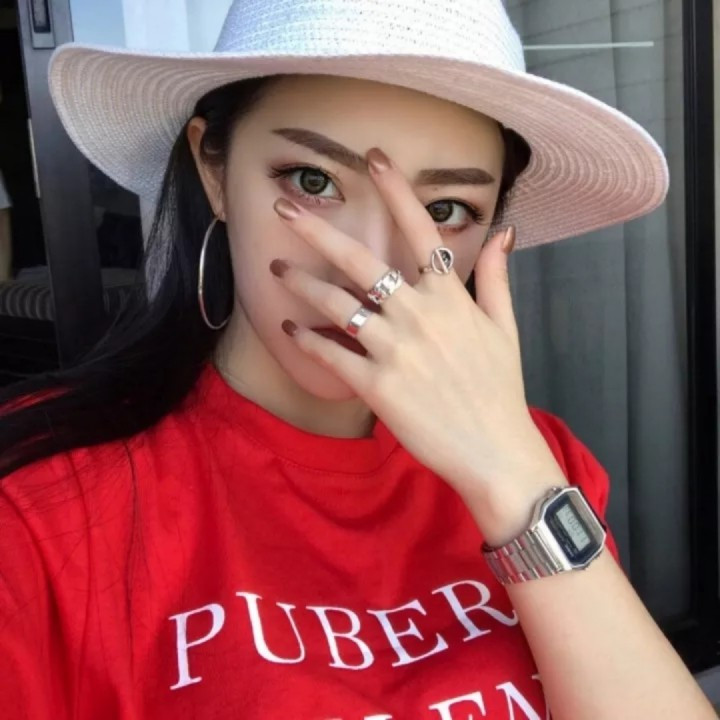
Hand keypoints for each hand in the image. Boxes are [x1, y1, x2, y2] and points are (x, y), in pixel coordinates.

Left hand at [270, 147, 565, 531]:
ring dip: (301, 283)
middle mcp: (418, 314)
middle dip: (317, 230)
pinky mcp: (375, 384)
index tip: (373, 158)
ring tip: (277, 267)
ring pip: (336, 304)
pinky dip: (308, 339)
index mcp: (449, 297)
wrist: (493, 450)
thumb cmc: (499, 388)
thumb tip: (505, 231)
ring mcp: (394, 349)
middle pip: (360, 260)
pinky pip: (332, 353)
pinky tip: (291, 328)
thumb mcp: (504, 328)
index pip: (420, 230)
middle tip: (283, 208)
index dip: (396, 191)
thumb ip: (495, 277)